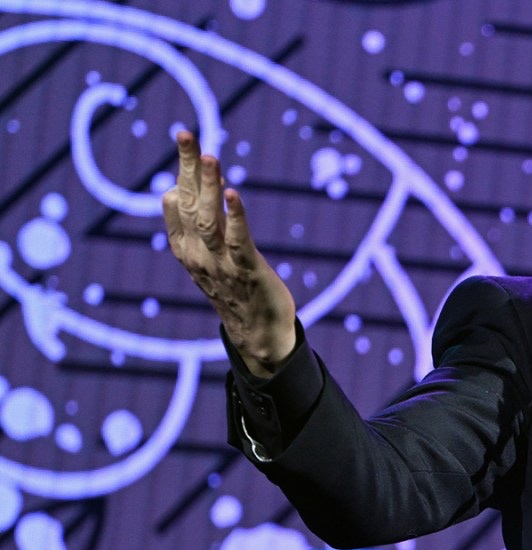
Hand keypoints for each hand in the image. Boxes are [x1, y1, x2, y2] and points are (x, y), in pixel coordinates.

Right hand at [162, 130, 296, 376]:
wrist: (257, 334)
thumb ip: (194, 225)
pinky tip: (232, 193)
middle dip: (187, 168)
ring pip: (209, 219)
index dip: (182, 172)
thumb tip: (179, 190)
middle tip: (186, 134)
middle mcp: (196, 254)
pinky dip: (235, 216)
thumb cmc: (234, 289)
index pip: (176, 201)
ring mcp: (220, 263)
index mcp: (184, 248)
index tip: (187, 142)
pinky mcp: (247, 271)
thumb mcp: (207, 255)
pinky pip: (238, 240)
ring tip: (209, 156)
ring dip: (208, 187)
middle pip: (189, 203)